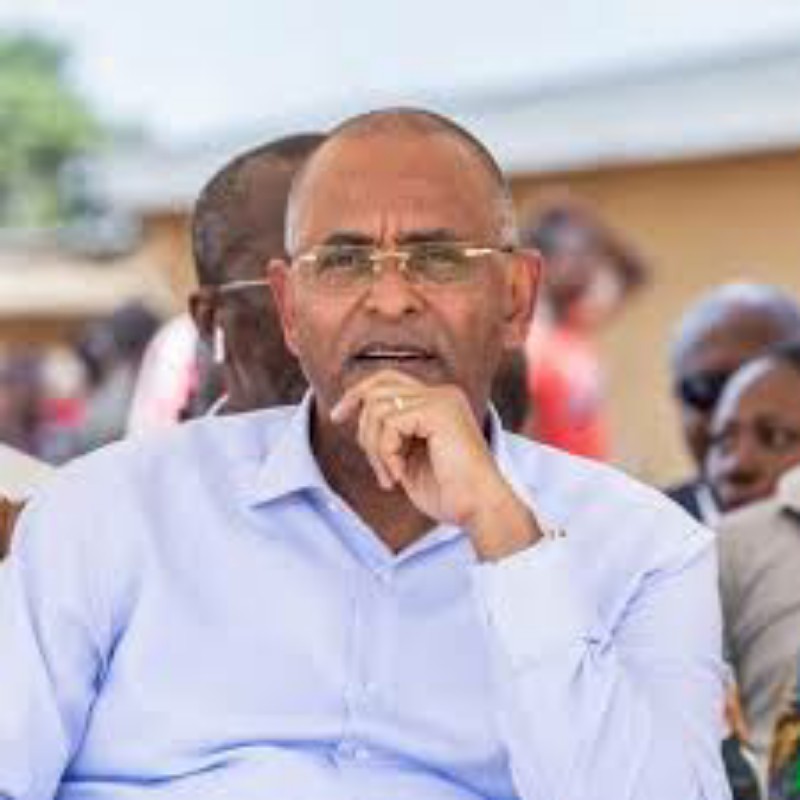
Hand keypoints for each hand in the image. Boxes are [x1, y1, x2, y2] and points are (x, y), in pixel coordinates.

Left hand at [331, 370, 541, 558]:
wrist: (480, 509)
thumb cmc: (449, 493)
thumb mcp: (409, 458)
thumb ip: (390, 434)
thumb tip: (357, 416)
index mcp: (439, 401)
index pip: (387, 380)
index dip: (357, 394)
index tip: (337, 417)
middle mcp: (442, 393)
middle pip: (377, 387)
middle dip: (363, 427)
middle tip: (376, 467)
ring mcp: (442, 400)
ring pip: (378, 408)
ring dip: (375, 449)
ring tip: (390, 476)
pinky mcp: (438, 411)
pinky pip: (390, 423)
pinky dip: (386, 452)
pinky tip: (400, 474)